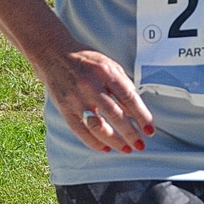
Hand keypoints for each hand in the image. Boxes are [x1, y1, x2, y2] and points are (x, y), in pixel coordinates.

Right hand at [37, 44, 155, 153]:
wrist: (54, 54)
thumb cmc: (86, 61)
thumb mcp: (109, 66)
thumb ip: (123, 86)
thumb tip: (135, 111)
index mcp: (106, 73)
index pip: (128, 98)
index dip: (142, 116)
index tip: (150, 130)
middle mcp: (91, 86)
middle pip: (114, 115)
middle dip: (130, 133)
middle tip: (140, 145)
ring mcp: (76, 98)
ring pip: (97, 126)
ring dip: (114, 141)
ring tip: (125, 149)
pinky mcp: (64, 108)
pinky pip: (80, 131)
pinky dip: (94, 142)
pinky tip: (106, 148)